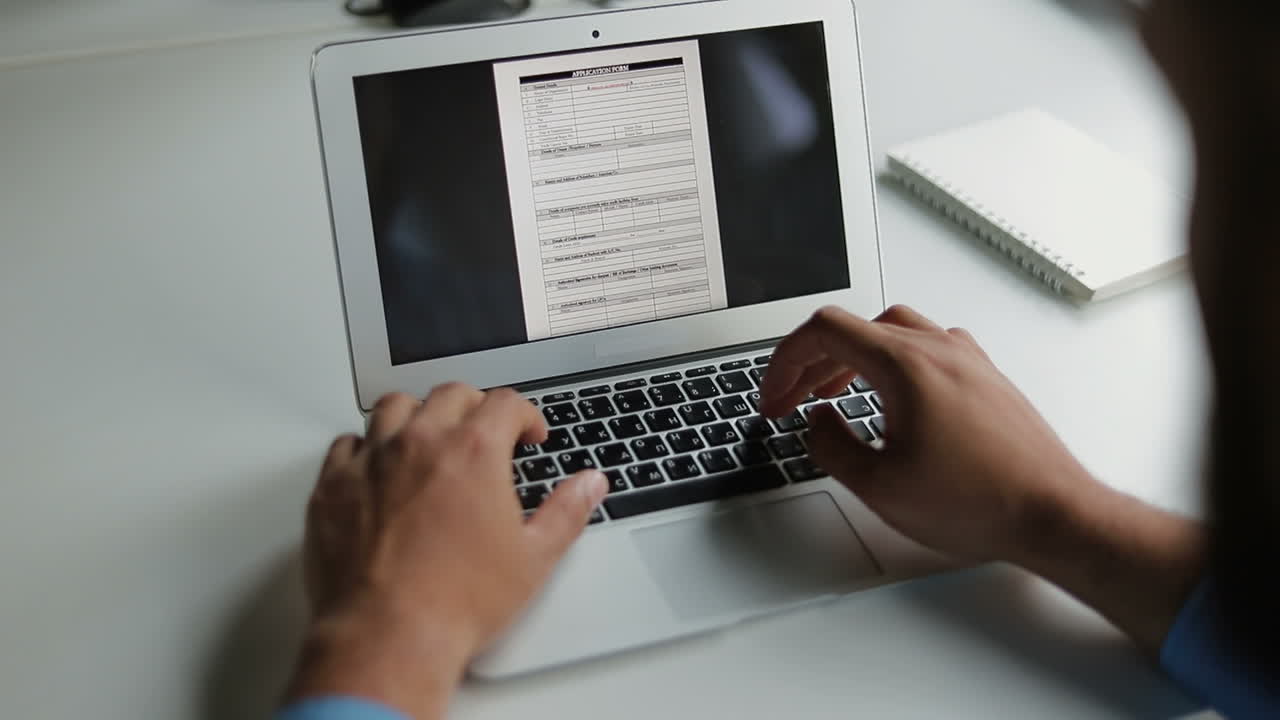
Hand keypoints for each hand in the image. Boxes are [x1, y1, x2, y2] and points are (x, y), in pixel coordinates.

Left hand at [286, 385, 607, 718]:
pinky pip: (346, 443)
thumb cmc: (458, 601)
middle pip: (450, 394)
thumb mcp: (534, 558)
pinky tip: (377, 465)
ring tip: (429, 436)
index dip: (525, 415)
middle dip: (474, 406)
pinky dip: (366, 446)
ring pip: (394, 406)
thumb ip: (566, 511)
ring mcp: (372, 460)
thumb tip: (590, 484)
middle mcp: (421, 442)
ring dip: (417, 414)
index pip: (505, 403)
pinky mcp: (333, 485)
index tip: (528, 434)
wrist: (388, 635)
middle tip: (484, 431)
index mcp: (475, 451)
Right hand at [761, 306, 1203, 653]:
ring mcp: (967, 360)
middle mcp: (938, 349)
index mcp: (905, 364)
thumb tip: (817, 422)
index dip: (785, 362)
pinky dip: (891, 362)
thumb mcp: (878, 486)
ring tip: (831, 392)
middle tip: (791, 398)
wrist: (1053, 514)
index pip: (825, 331)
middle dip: (811, 362)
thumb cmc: (981, 502)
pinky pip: (926, 347)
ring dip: (851, 357)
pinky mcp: (986, 378)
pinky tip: (889, 396)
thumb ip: (831, 447)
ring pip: (892, 331)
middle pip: (855, 328)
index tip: (774, 394)